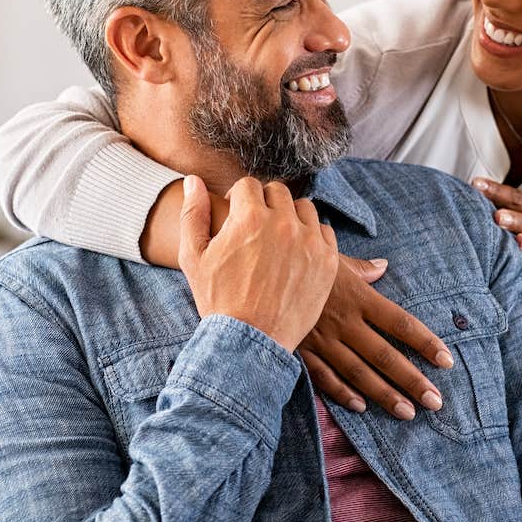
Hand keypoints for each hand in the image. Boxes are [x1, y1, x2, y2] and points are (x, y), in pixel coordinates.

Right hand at [179, 175, 338, 351]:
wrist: (250, 341)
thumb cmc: (218, 299)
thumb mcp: (194, 257)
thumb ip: (193, 213)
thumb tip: (193, 180)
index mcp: (249, 217)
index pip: (248, 184)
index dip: (239, 198)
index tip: (237, 215)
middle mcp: (283, 223)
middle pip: (277, 192)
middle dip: (264, 204)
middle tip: (257, 227)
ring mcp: (309, 241)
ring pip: (303, 208)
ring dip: (290, 216)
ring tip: (278, 238)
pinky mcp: (328, 260)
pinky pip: (324, 231)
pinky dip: (312, 236)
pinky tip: (297, 252)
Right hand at [300, 256, 453, 419]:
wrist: (257, 269)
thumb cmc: (299, 259)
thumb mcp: (332, 257)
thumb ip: (361, 268)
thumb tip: (383, 266)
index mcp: (358, 296)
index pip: (400, 323)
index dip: (425, 342)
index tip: (446, 360)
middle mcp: (344, 321)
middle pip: (385, 356)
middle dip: (412, 380)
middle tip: (435, 401)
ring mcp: (322, 339)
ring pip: (359, 373)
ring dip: (385, 395)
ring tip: (408, 412)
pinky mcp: (302, 350)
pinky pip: (325, 377)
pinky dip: (343, 394)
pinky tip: (361, 407)